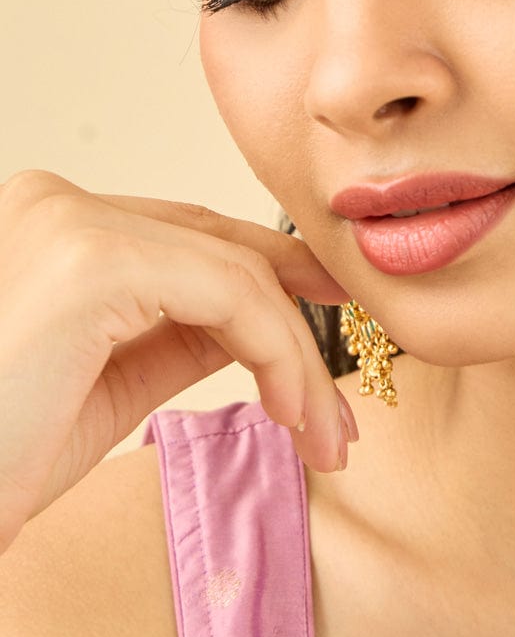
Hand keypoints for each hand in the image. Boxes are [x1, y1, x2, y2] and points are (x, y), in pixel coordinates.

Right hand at [0, 169, 355, 556]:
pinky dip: (278, 354)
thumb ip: (179, 337)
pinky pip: (230, 296)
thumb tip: (260, 323)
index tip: (332, 310)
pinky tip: (291, 412)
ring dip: (296, 358)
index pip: (190, 237)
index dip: (270, 273)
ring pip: (237, 275)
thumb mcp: (109, 384)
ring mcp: (74, 222)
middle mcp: (58, 203)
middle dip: (296, 322)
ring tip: (323, 433)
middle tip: (339, 401)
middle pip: (220, 251)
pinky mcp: (96, 260)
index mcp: (53, 224)